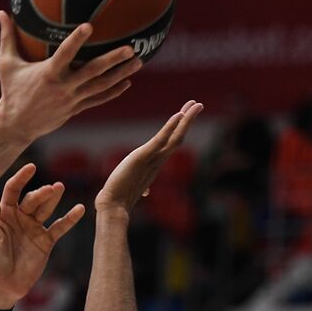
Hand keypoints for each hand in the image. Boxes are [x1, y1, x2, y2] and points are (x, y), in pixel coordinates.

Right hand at [0, 12, 142, 145]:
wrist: (16, 125)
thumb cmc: (10, 91)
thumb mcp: (5, 64)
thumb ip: (6, 37)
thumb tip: (1, 12)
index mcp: (48, 74)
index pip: (65, 54)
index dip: (77, 40)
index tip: (89, 26)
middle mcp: (63, 87)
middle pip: (93, 72)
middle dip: (113, 60)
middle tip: (130, 48)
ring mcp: (72, 100)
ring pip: (100, 86)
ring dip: (120, 74)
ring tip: (138, 62)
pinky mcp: (75, 109)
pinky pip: (98, 100)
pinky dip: (113, 92)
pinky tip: (127, 83)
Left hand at [0, 163, 84, 309]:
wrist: (4, 286)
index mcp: (4, 214)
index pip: (13, 190)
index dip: (21, 178)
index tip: (31, 167)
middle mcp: (20, 217)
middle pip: (32, 199)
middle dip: (41, 193)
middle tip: (51, 189)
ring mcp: (35, 228)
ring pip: (46, 209)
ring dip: (53, 198)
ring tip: (59, 188)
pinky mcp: (46, 241)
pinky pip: (60, 227)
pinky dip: (70, 219)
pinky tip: (79, 209)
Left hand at [95, 100, 202, 215]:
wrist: (113, 207)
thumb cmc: (120, 198)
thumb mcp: (133, 187)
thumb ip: (143, 185)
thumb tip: (147, 191)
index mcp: (156, 165)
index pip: (172, 143)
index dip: (180, 128)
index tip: (185, 115)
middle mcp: (158, 161)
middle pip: (179, 137)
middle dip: (189, 120)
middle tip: (198, 104)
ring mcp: (153, 159)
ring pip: (175, 137)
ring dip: (186, 119)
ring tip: (196, 104)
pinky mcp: (143, 157)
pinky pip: (160, 140)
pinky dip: (170, 127)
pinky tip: (179, 114)